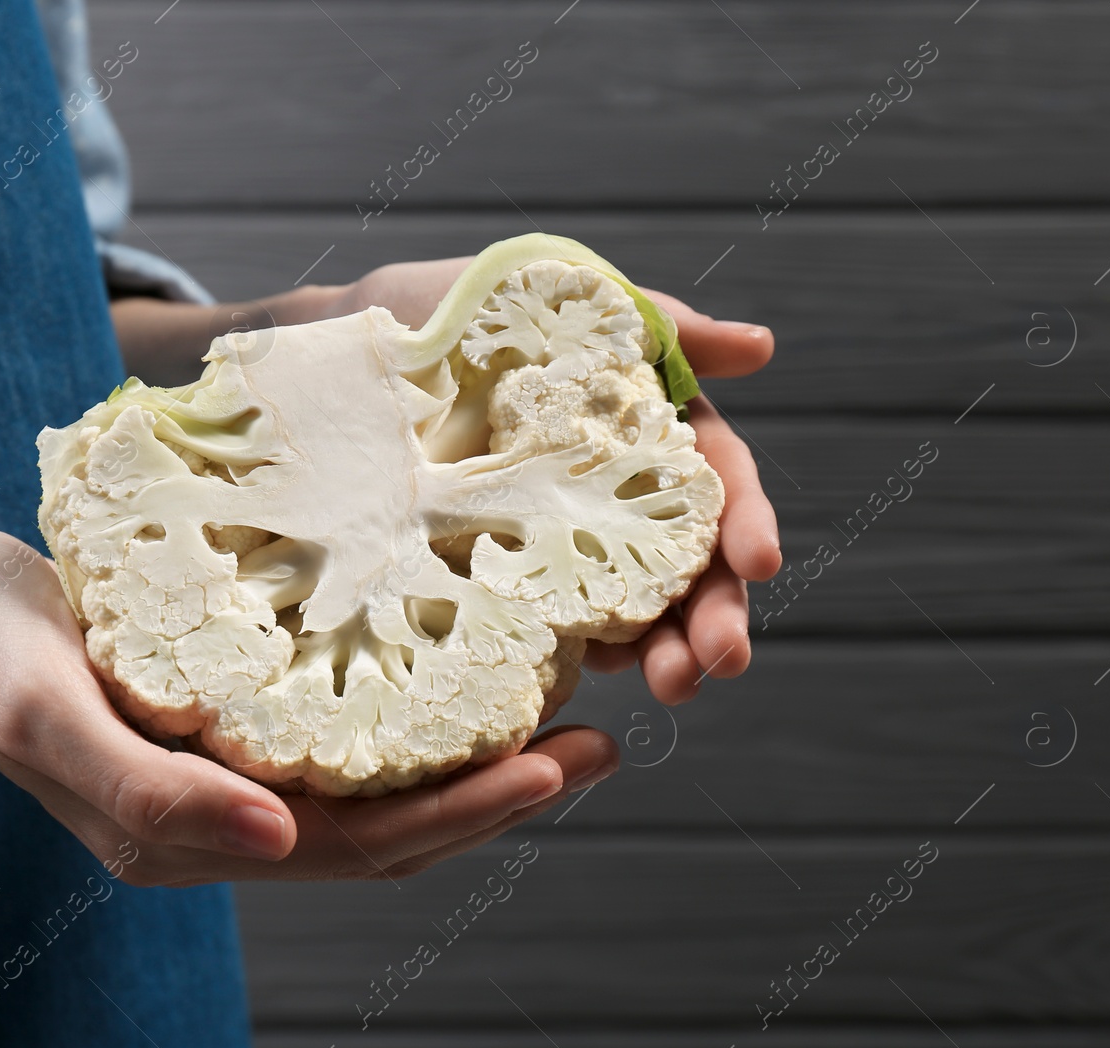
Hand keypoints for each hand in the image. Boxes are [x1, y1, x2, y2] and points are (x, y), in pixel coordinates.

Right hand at [0, 526, 616, 886]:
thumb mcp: (51, 714)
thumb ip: (153, 791)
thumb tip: (278, 839)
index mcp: (190, 834)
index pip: (360, 847)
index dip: (465, 815)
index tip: (557, 764)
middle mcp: (226, 820)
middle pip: (391, 831)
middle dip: (500, 795)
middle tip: (598, 741)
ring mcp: (229, 776)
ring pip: (377, 790)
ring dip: (471, 762)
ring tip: (560, 713)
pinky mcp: (229, 725)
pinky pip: (344, 742)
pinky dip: (416, 722)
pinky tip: (463, 675)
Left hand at [319, 260, 783, 704]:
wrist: (348, 343)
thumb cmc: (461, 310)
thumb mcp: (565, 298)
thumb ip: (665, 326)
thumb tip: (762, 346)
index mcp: (644, 429)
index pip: (715, 482)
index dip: (745, 521)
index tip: (759, 562)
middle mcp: (611, 492)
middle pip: (686, 561)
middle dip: (713, 614)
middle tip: (719, 660)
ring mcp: (557, 540)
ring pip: (631, 606)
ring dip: (663, 652)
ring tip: (676, 687)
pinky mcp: (501, 578)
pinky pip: (552, 627)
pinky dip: (582, 657)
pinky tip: (593, 678)